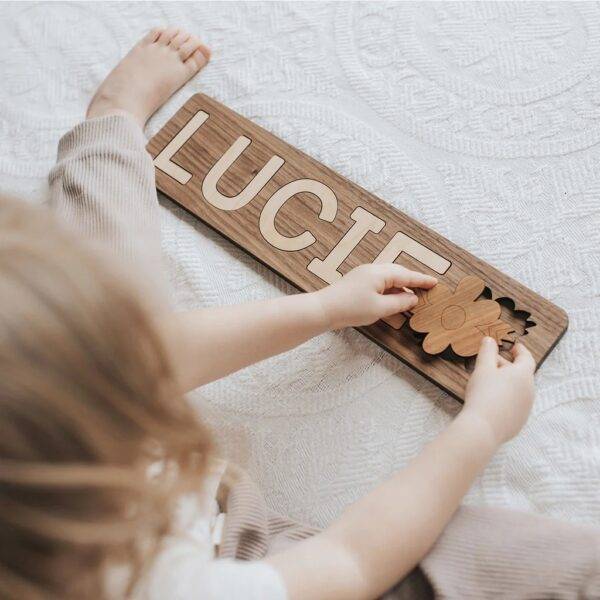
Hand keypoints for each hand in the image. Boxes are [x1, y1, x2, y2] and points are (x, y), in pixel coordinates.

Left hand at [314, 263, 436, 329]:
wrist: (323, 310)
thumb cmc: (351, 309)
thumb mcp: (380, 309)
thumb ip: (400, 303)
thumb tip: (412, 298)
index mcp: (380, 273)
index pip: (406, 275)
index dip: (422, 280)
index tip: (435, 282)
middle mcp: (372, 270)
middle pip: (398, 272)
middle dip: (412, 280)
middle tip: (426, 287)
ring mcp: (363, 275)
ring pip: (388, 278)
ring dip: (401, 285)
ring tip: (412, 295)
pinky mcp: (357, 282)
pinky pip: (379, 283)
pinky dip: (390, 289)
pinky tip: (393, 298)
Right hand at [461, 337, 534, 446]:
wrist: (483, 428)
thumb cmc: (483, 394)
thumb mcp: (482, 368)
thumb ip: (487, 351)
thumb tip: (490, 340)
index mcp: (523, 375)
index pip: (526, 358)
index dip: (520, 350)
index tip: (514, 346)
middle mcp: (529, 390)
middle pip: (521, 374)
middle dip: (507, 367)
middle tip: (491, 363)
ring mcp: (526, 408)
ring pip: (518, 390)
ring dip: (507, 383)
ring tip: (488, 382)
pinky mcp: (520, 421)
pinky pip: (514, 405)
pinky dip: (506, 399)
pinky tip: (491, 400)